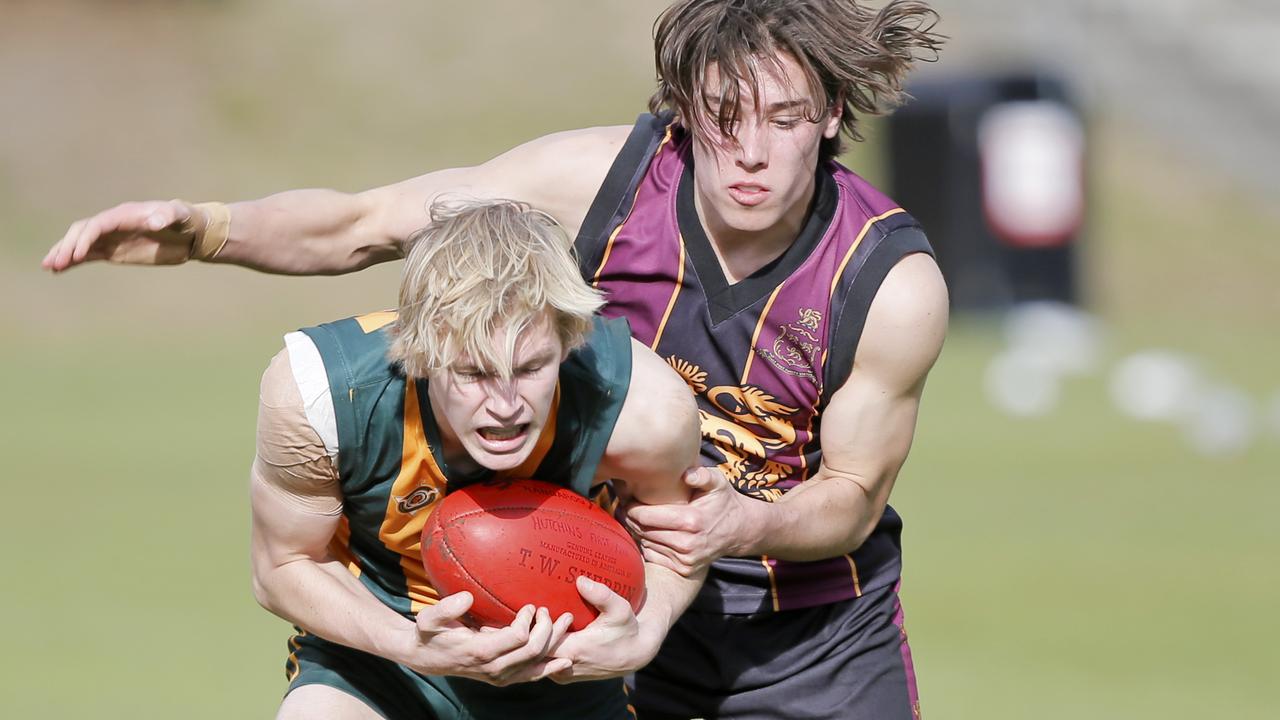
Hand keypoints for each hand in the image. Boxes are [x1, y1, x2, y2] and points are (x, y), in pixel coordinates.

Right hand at [43, 200, 201, 270]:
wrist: (191, 232)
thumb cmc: (186, 220)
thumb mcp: (181, 216)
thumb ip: (168, 215)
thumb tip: (155, 221)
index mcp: (124, 215)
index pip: (97, 224)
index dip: (85, 238)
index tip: (76, 254)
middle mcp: (113, 224)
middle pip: (83, 232)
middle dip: (68, 246)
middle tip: (55, 263)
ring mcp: (112, 237)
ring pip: (81, 243)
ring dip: (64, 253)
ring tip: (49, 266)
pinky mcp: (113, 250)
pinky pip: (88, 254)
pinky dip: (74, 260)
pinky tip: (59, 269)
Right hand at [406, 591, 573, 685]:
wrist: (425, 658)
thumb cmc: (429, 633)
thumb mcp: (429, 618)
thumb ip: (446, 608)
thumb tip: (467, 597)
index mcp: (480, 651)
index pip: (517, 638)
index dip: (528, 620)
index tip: (529, 606)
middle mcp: (493, 668)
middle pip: (533, 651)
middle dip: (547, 629)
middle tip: (548, 610)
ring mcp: (499, 676)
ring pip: (536, 664)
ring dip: (554, 644)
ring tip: (566, 624)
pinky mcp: (503, 678)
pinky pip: (531, 676)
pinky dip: (549, 669)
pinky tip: (565, 662)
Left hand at [541, 576, 658, 683]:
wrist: (634, 655)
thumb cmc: (626, 629)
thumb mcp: (620, 609)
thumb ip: (602, 595)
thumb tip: (580, 580)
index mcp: (575, 651)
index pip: (540, 642)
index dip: (535, 627)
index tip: (542, 608)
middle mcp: (565, 666)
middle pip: (532, 653)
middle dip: (529, 634)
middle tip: (533, 612)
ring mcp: (563, 674)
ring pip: (535, 660)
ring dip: (532, 642)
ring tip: (534, 621)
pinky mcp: (563, 676)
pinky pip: (543, 664)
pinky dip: (537, 650)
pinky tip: (538, 633)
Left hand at [623, 466, 753, 575]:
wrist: (739, 530)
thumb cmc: (723, 502)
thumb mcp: (718, 482)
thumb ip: (702, 475)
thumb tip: (686, 474)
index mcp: (691, 520)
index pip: (646, 516)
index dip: (631, 507)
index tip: (627, 499)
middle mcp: (687, 543)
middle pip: (643, 530)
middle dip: (630, 519)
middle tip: (625, 508)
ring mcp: (685, 559)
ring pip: (646, 544)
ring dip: (637, 531)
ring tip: (635, 519)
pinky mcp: (684, 568)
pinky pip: (653, 556)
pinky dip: (647, 544)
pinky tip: (648, 533)